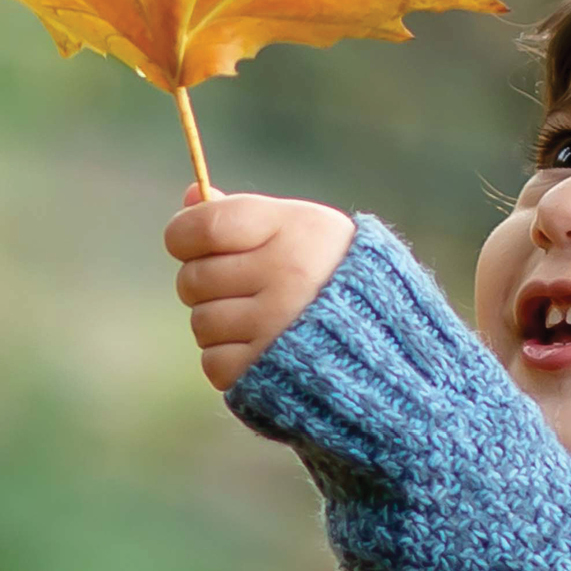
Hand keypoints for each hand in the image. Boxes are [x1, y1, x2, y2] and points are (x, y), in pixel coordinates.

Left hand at [165, 183, 355, 391]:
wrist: (387, 349)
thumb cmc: (334, 277)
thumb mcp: (301, 230)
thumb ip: (244, 215)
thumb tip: (192, 198)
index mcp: (295, 230)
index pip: (205, 226)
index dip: (183, 234)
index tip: (190, 242)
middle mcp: (287, 276)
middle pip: (193, 278)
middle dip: (205, 283)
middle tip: (239, 286)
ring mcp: (277, 327)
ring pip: (201, 322)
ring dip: (219, 323)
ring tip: (259, 320)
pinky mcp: (267, 372)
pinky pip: (213, 362)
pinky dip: (229, 359)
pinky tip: (261, 349)